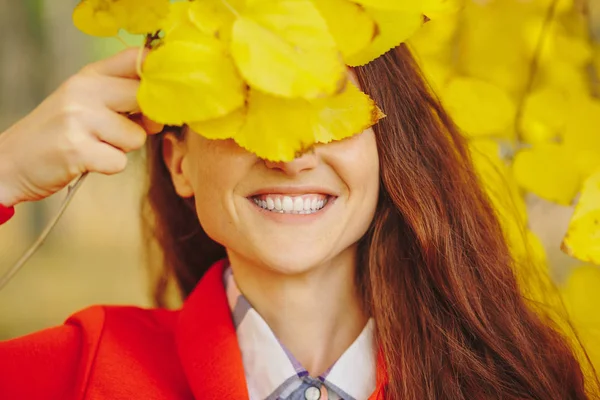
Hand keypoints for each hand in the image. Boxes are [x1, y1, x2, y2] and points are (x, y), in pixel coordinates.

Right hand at [0, 47, 162, 206]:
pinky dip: (108, 166)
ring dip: (122, 148)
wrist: (11, 160)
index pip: (137, 58)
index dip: (158, 76)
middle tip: (120, 131)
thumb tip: (163, 107)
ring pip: (136, 137)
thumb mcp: (85, 101)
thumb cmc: (58, 133)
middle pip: (145, 99)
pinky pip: (120, 162)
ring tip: (95, 146)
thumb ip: (121, 96)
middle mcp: (84, 90)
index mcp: (89, 75)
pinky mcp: (76, 149)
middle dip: (143, 122)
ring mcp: (79, 118)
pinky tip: (87, 160)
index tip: (160, 94)